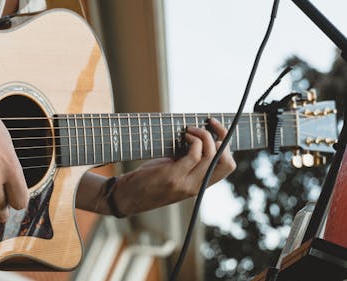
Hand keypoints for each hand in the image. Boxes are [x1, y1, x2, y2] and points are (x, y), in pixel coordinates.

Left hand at [111, 118, 235, 215]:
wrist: (125, 197)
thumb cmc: (146, 182)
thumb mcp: (172, 173)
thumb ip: (187, 162)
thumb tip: (197, 138)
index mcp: (198, 186)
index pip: (228, 167)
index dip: (227, 146)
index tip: (216, 130)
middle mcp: (196, 187)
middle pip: (227, 162)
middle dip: (223, 136)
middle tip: (209, 124)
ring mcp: (186, 183)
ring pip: (212, 155)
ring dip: (203, 135)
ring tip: (189, 130)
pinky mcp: (174, 177)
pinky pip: (194, 154)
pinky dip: (193, 140)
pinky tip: (183, 136)